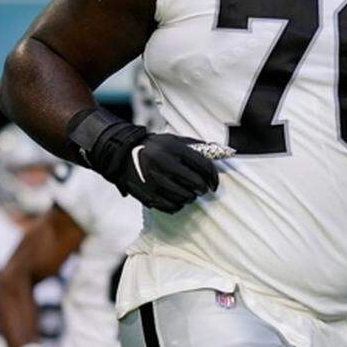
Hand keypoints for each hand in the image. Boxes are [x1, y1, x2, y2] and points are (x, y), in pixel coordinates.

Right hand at [68, 108, 229, 213]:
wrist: (122, 154)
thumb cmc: (154, 146)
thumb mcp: (174, 140)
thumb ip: (197, 146)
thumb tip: (223, 153)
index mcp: (173, 149)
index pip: (203, 166)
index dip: (214, 177)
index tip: (215, 184)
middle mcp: (164, 165)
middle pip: (196, 184)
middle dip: (203, 188)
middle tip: (202, 188)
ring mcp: (155, 181)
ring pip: (185, 197)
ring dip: (191, 197)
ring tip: (188, 192)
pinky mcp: (148, 195)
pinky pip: (172, 207)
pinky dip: (178, 205)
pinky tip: (176, 198)